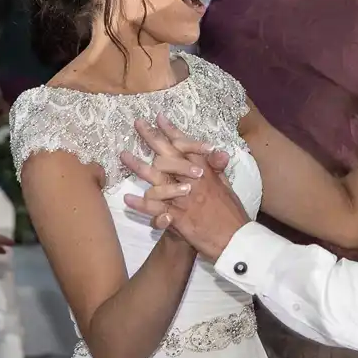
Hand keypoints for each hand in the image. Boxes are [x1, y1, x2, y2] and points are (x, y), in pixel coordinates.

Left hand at [120, 116, 249, 260]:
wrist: (235, 239)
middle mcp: (192, 180)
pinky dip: (141, 204)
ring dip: (138, 166)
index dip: (172, 131)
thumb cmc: (231, 213)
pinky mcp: (177, 217)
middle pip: (168, 154)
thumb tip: (216, 151)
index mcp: (205, 171)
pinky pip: (155, 208)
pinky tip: (127, 198)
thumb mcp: (226, 186)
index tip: (159, 118)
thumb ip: (216, 169)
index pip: (186, 146)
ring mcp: (183, 198)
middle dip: (151, 137)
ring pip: (157, 178)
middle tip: (138, 124)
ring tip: (123, 155)